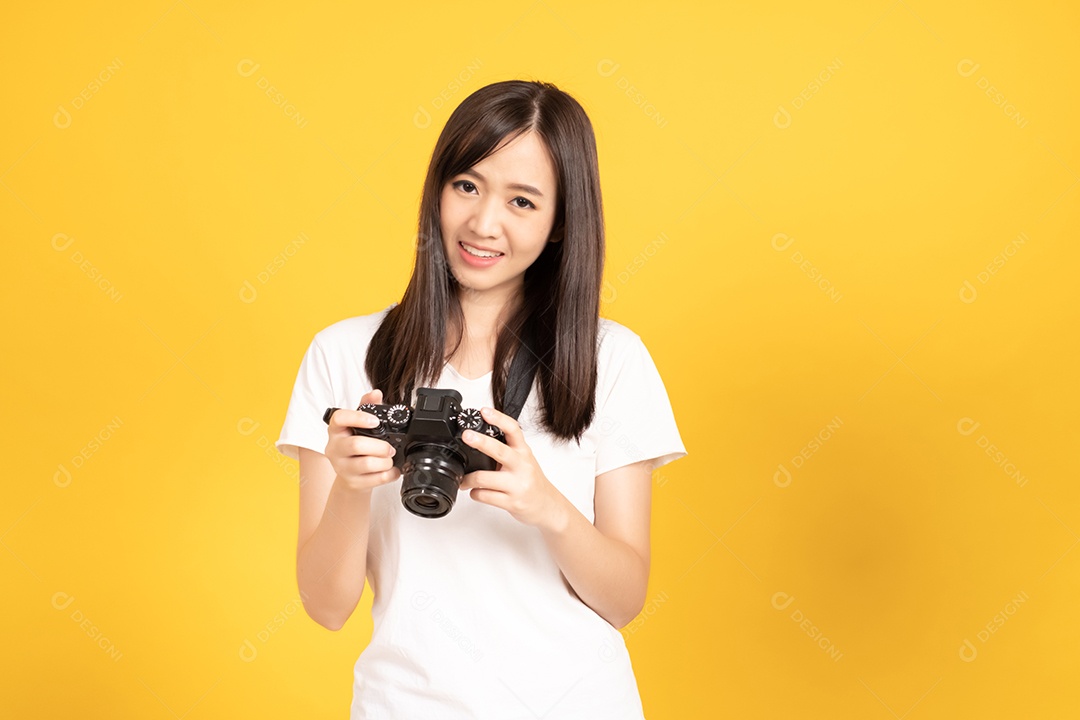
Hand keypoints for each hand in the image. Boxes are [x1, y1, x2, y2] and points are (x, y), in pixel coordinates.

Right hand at [324, 389, 400, 492]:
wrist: (351, 475)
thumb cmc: (355, 446)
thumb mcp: (358, 425)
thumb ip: (367, 407)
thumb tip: (376, 393)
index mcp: (336, 430)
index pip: (340, 419)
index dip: (358, 418)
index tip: (375, 421)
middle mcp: (335, 448)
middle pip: (357, 445)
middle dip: (380, 446)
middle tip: (390, 448)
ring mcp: (342, 467)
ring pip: (367, 464)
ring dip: (385, 461)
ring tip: (389, 459)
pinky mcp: (352, 482)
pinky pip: (375, 479)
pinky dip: (389, 474)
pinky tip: (392, 470)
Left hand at [459, 407, 570, 530]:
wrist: (548, 506)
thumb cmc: (532, 481)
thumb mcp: (524, 460)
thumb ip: (507, 449)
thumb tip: (479, 437)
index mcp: (523, 452)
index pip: (513, 429)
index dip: (498, 418)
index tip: (484, 411)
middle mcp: (521, 466)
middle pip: (499, 450)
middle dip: (480, 442)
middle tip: (466, 436)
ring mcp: (517, 485)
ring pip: (484, 478)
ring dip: (468, 479)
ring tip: (464, 480)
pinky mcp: (511, 502)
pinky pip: (484, 496)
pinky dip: (475, 493)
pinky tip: (476, 492)